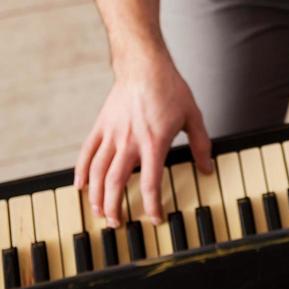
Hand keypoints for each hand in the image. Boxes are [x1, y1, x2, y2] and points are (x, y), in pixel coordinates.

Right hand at [73, 49, 213, 227]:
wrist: (144, 65)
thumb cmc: (169, 87)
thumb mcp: (192, 116)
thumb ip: (200, 144)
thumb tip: (207, 168)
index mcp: (154, 143)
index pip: (151, 184)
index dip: (152, 206)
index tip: (154, 219)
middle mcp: (130, 142)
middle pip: (116, 184)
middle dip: (114, 209)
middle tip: (117, 224)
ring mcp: (112, 134)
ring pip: (97, 173)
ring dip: (97, 197)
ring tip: (100, 213)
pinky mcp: (101, 126)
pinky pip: (86, 153)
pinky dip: (81, 172)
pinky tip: (80, 186)